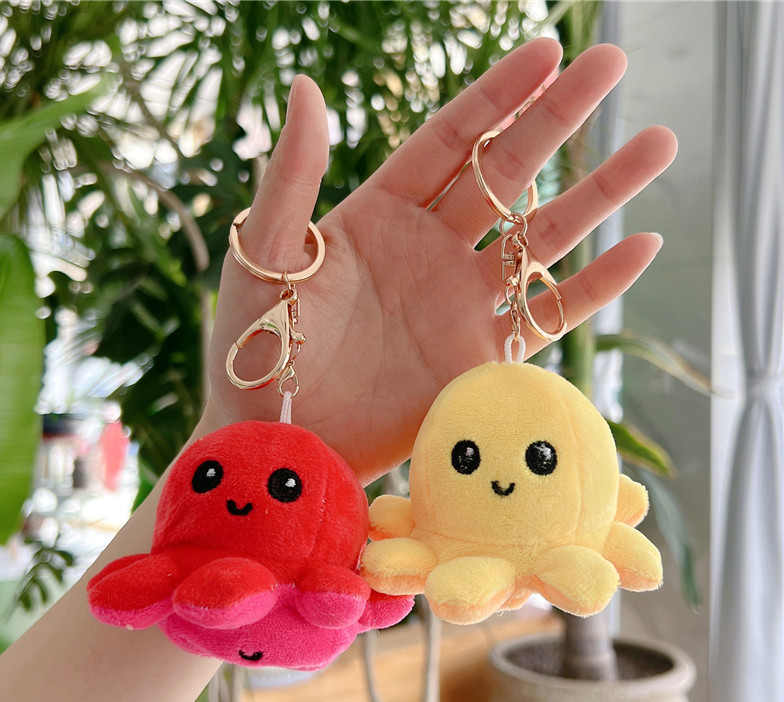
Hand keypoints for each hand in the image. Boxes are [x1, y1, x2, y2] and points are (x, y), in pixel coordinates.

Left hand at [202, 39, 676, 483]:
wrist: (279, 439)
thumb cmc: (255, 351)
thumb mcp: (264, 255)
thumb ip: (290, 177)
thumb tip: (306, 84)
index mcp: (379, 216)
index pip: (449, 141)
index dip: (496, 95)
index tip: (548, 49)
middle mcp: (430, 252)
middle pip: (507, 173)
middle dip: (559, 118)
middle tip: (613, 63)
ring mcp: (460, 305)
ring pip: (542, 237)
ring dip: (599, 193)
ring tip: (657, 144)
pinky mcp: (480, 359)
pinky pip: (548, 315)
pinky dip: (596, 286)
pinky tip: (642, 248)